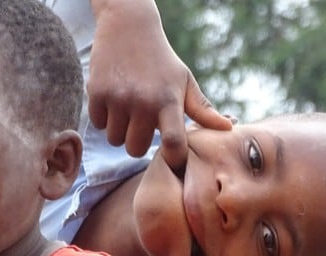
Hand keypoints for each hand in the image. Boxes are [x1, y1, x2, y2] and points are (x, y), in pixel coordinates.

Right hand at [89, 0, 231, 167]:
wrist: (129, 26)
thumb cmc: (161, 61)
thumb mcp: (185, 82)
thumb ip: (203, 110)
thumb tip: (229, 128)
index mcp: (168, 101)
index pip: (173, 144)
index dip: (173, 159)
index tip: (172, 159)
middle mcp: (143, 101)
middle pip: (136, 149)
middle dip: (138, 142)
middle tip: (142, 124)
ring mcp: (118, 98)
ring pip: (115, 140)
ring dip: (120, 131)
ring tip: (127, 110)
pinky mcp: (96, 93)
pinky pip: (98, 125)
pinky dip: (104, 118)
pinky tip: (113, 99)